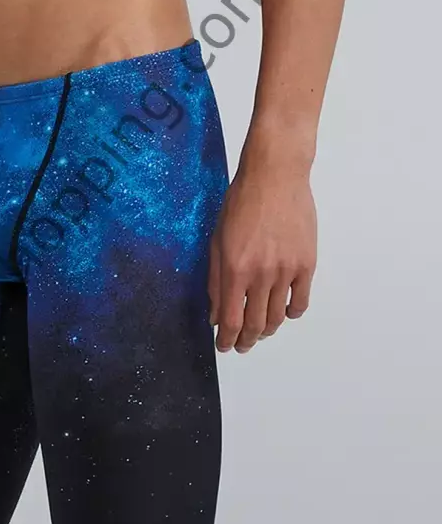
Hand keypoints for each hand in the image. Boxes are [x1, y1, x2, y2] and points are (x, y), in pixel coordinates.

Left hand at [209, 161, 316, 353]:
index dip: (227, 339)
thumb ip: (216, 280)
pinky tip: (283, 312)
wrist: (275, 178)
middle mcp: (262, 274)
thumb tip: (215, 313)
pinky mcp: (307, 264)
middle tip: (241, 345)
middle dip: (245, 340)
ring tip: (259, 331)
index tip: (224, 346)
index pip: (231, 320)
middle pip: (254, 324)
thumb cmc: (241, 203)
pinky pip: (300, 301)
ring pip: (277, 317)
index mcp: (235, 269)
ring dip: (266, 329)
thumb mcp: (217, 241)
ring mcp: (287, 271)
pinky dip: (290, 313)